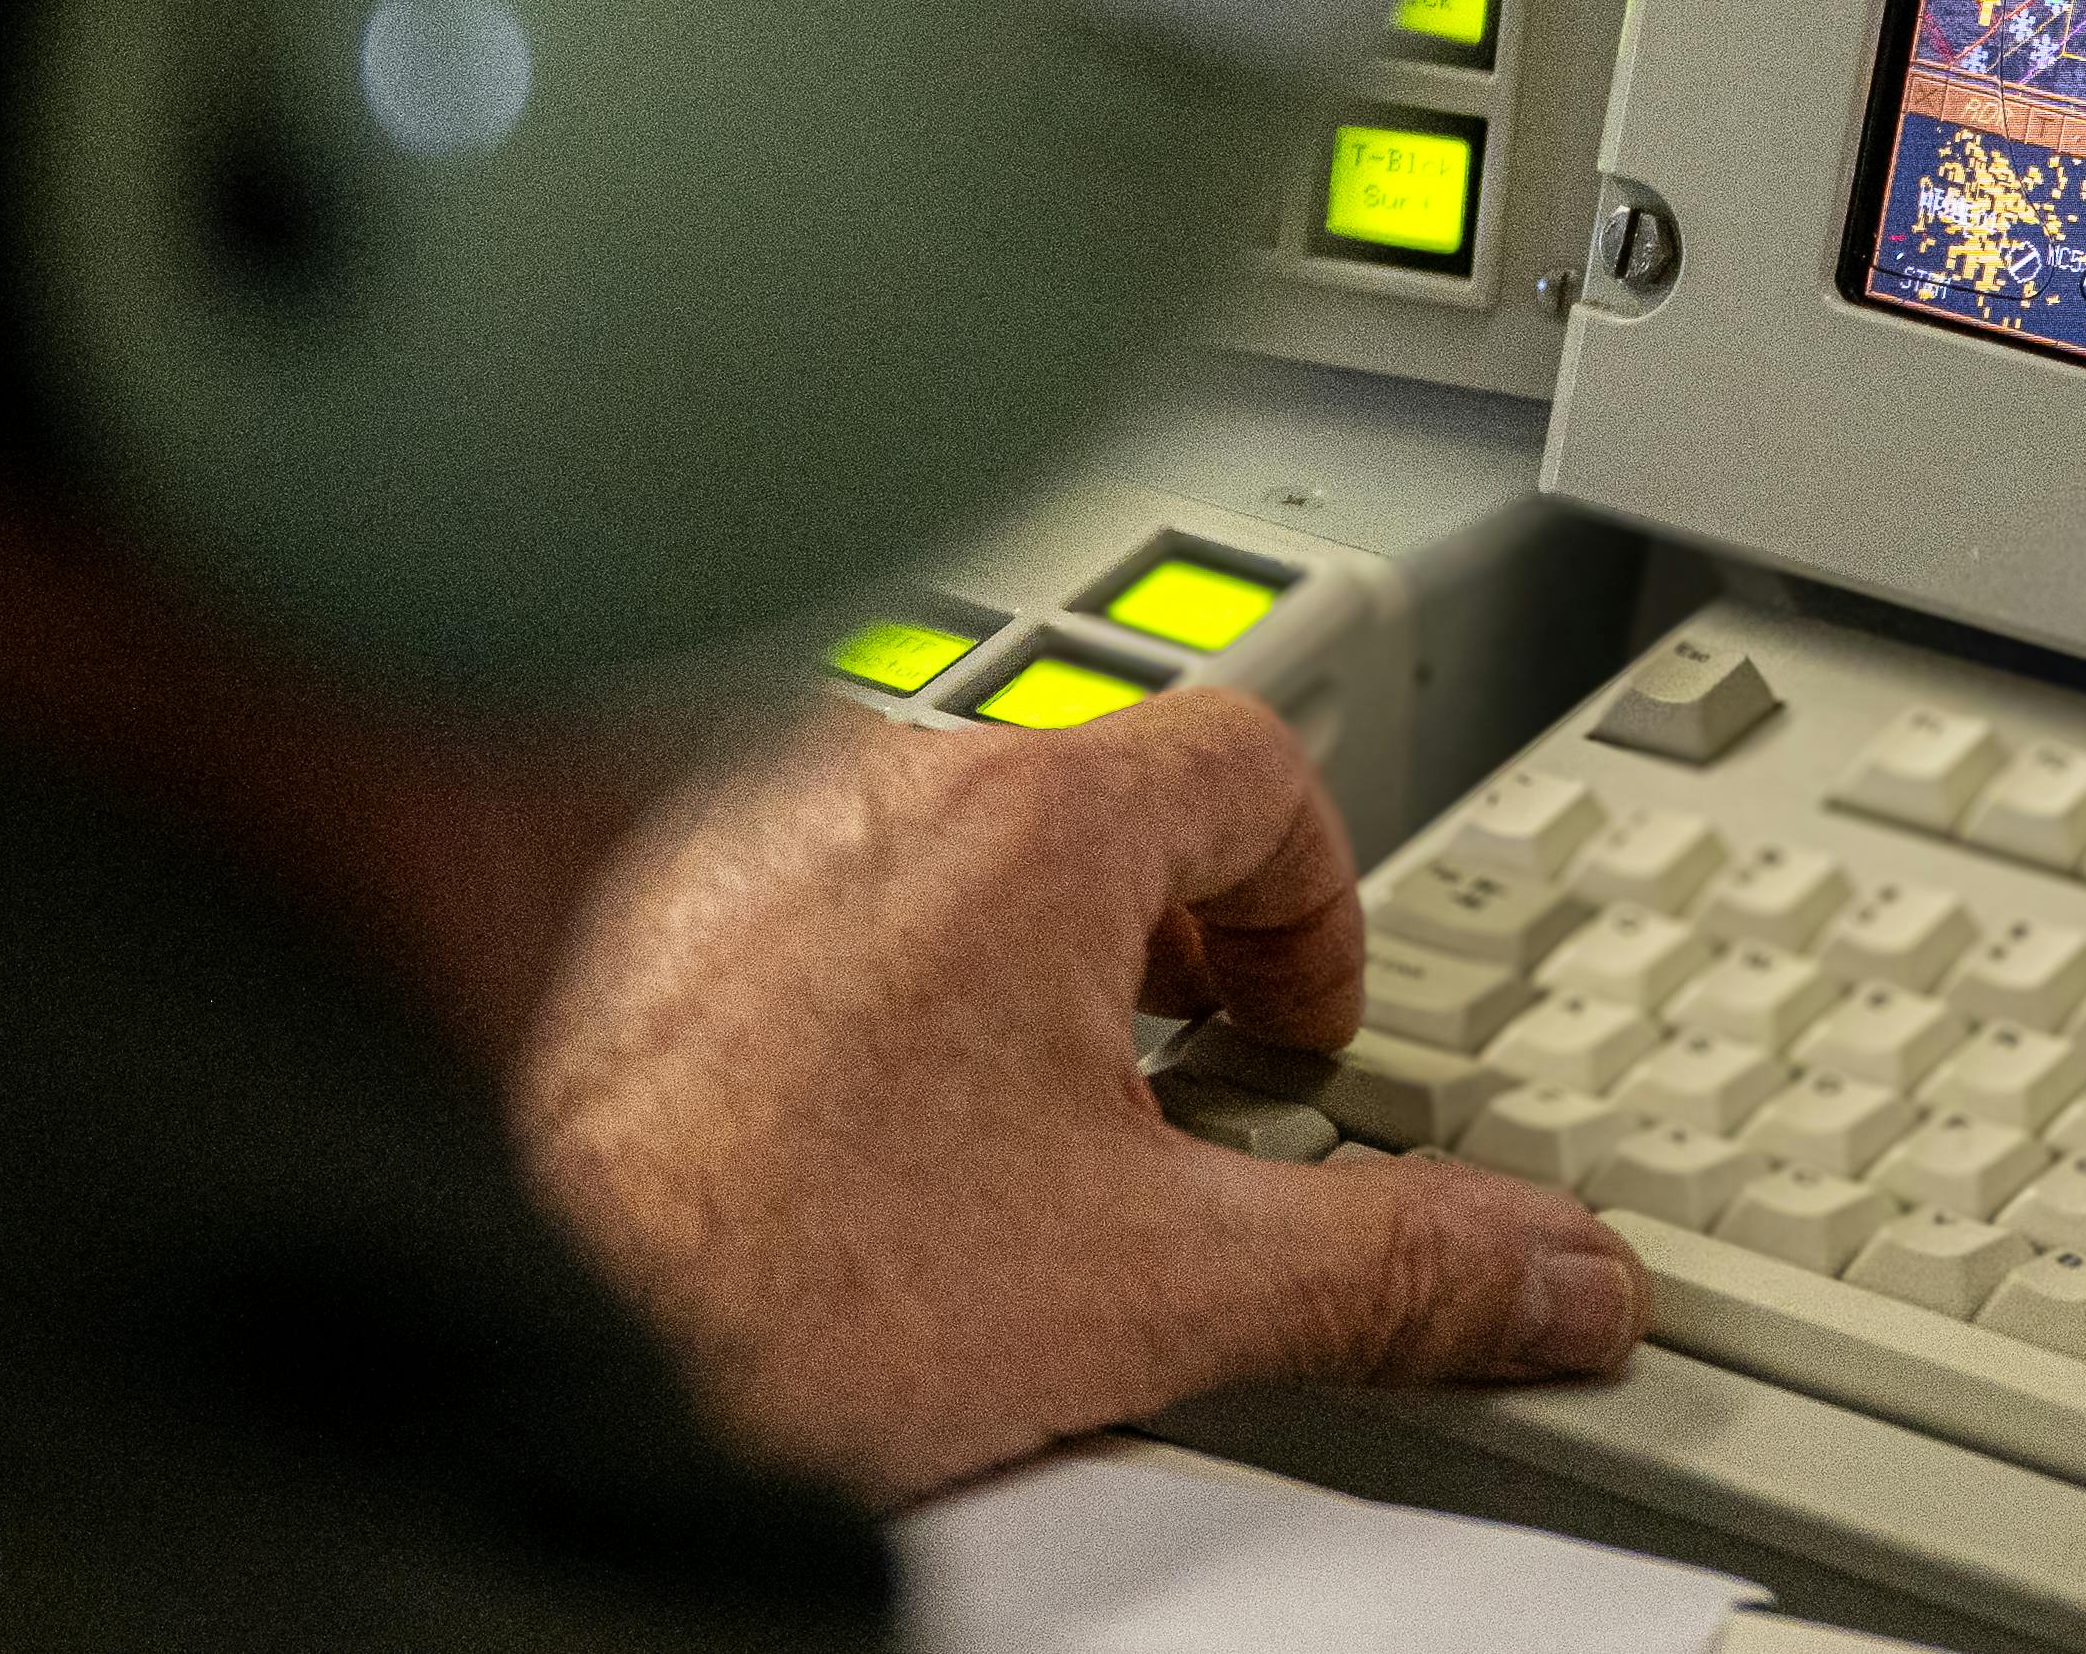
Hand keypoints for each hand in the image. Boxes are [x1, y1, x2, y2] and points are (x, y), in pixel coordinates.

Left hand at [516, 681, 1640, 1502]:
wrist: (534, 1325)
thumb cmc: (779, 1278)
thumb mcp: (1160, 1291)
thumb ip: (1390, 1268)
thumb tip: (1551, 1272)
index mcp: (1030, 819)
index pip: (1256, 759)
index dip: (1318, 904)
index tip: (1302, 1030)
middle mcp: (880, 784)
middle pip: (1099, 801)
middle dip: (1169, 952)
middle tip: (1186, 1093)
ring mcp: (744, 837)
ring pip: (944, 851)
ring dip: (1016, 969)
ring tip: (1016, 1138)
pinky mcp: (641, 917)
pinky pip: (804, 901)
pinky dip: (869, 991)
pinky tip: (849, 1149)